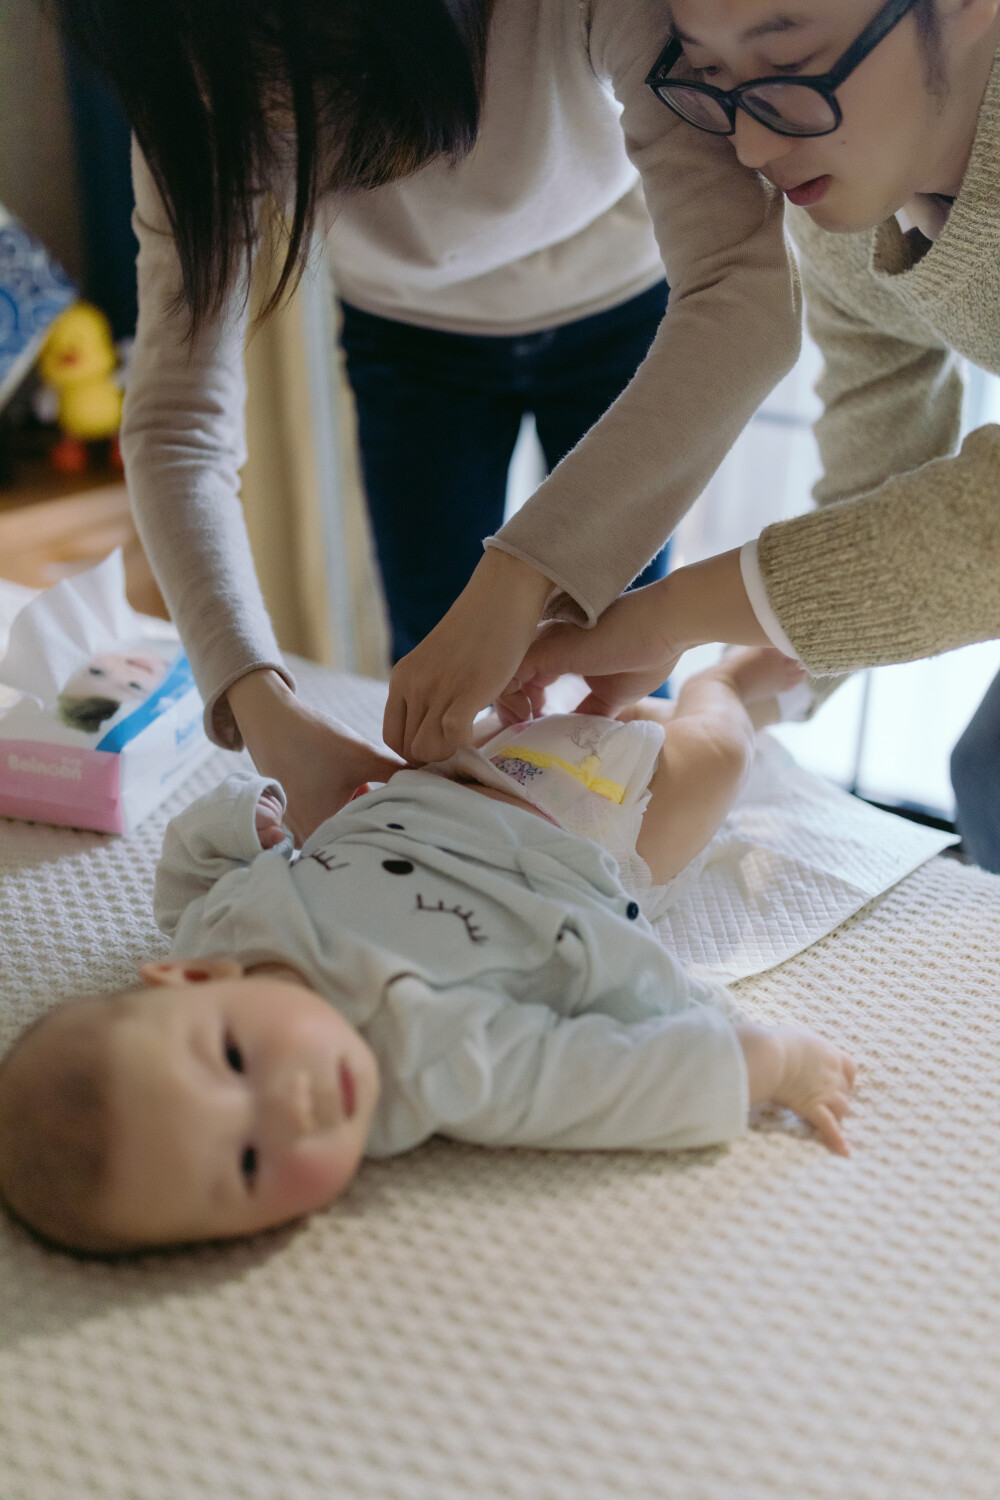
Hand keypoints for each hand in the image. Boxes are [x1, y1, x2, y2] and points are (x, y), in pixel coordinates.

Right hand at [227, 671, 403, 844]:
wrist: (270, 718)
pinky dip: (343, 806)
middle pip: (354, 835)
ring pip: (341, 825)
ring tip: (374, 791)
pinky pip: (327, 818)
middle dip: (376, 818)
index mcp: (321, 829)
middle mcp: (304, 838)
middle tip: (401, 804)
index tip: (410, 815)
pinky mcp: (294, 816)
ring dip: (359, 811)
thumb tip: (434, 780)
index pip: (367, 839)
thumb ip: (398, 772)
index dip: (391, 825)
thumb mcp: (362, 756)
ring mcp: (296, 829)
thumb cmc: (313, 738)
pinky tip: (355, 787)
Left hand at [383, 549, 554, 762]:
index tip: (443, 743)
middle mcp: (413, 685)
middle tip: (461, 740)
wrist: (501, 593)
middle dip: (435, 755)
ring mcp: (437, 688)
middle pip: (409, 750)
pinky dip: (467, 743)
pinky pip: (454, 738)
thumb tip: (444, 731)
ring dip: (451, 751)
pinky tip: (482, 723)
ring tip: (472, 732)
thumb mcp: (438, 660)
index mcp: (401, 678)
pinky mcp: (466, 690)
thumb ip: (431, 691)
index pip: (393, 738)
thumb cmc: (478, 627)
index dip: (417, 750)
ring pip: (427, 750)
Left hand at [499, 580, 685, 721]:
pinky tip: (527, 721)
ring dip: (505, 708)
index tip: (534, 728)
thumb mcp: (612, 692)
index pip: (523, 677)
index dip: (523, 705)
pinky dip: (507, 704)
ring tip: (523, 730)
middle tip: (521, 733)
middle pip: (505, 677)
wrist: (665, 626)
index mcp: (559, 648)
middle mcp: (544, 642)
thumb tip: (583, 735)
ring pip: (500, 678)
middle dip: (507, 709)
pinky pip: (505, 680)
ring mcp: (541, 644)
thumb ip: (591, 710)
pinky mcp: (543, 651)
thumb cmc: (647, 651)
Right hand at [738, 1022, 855, 1156]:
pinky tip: (844, 1152)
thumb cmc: (773, 1041)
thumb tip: (784, 1044)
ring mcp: (825, 1092)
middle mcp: (832, 1073)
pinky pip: (830, 1127)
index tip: (840, 1082)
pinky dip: (837, 1139)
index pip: (849, 1067)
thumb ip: (796, 1044)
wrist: (770, 1055)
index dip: (846, 1077)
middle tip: (825, 1103)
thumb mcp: (791, 1036)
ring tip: (828, 1121)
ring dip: (836, 1115)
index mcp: (828, 1053)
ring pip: (842, 1109)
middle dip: (837, 1098)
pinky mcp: (814, 1107)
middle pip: (845, 1091)